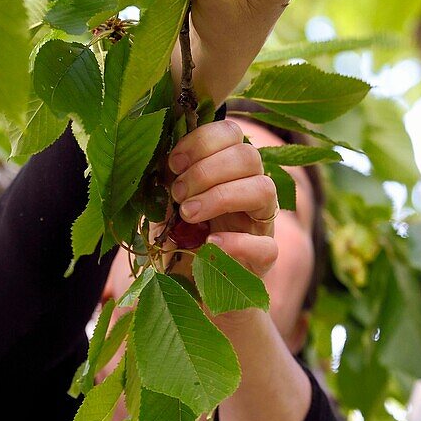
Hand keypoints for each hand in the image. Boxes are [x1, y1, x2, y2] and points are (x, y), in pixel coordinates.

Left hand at [153, 119, 278, 280]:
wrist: (189, 286)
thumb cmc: (178, 237)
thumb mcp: (166, 203)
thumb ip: (166, 180)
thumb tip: (154, 157)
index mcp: (228, 168)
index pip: (231, 133)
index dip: (202, 141)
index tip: (173, 163)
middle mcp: (250, 188)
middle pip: (249, 156)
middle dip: (207, 170)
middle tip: (178, 193)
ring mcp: (261, 222)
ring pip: (264, 189)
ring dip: (221, 197)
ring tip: (188, 214)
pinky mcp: (264, 258)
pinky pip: (265, 245)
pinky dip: (236, 243)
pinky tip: (208, 244)